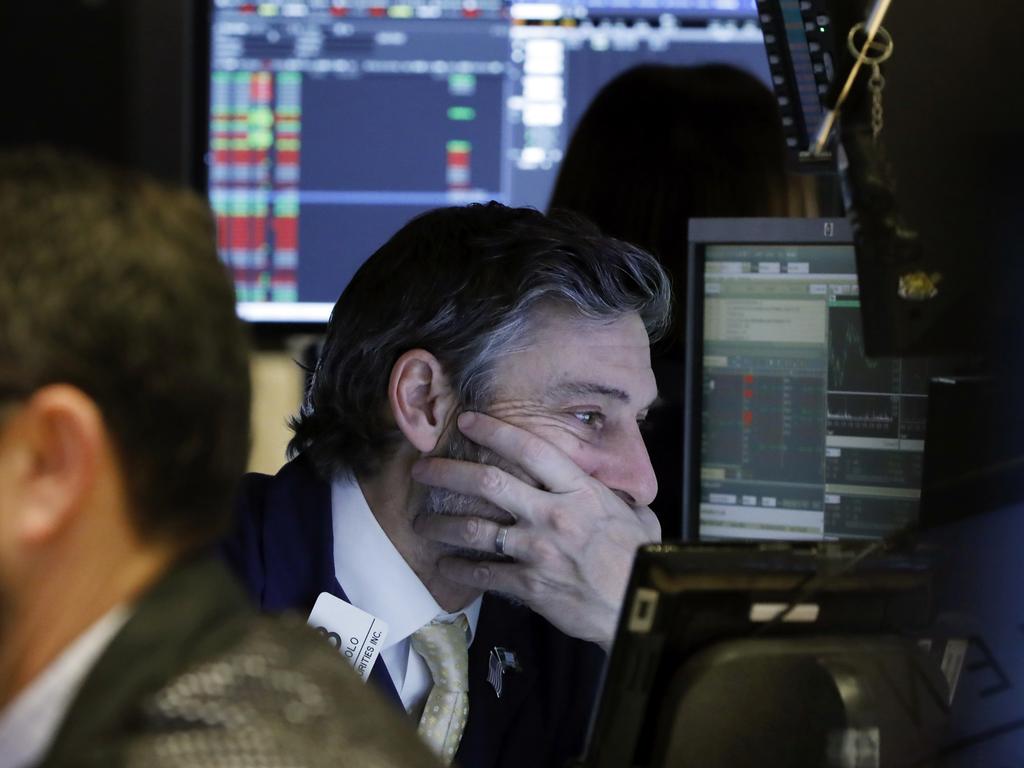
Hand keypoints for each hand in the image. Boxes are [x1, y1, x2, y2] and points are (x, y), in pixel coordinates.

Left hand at [411, 411, 660, 647]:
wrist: (642, 607)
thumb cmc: (641, 558)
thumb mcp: (635, 514)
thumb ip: (609, 496)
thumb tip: (601, 485)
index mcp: (580, 490)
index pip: (529, 449)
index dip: (493, 430)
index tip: (467, 421)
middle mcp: (554, 514)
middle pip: (489, 482)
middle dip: (449, 471)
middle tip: (423, 468)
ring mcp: (538, 550)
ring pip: (476, 528)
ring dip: (442, 522)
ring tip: (421, 520)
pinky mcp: (530, 584)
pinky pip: (483, 572)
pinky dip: (459, 568)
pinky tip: (444, 564)